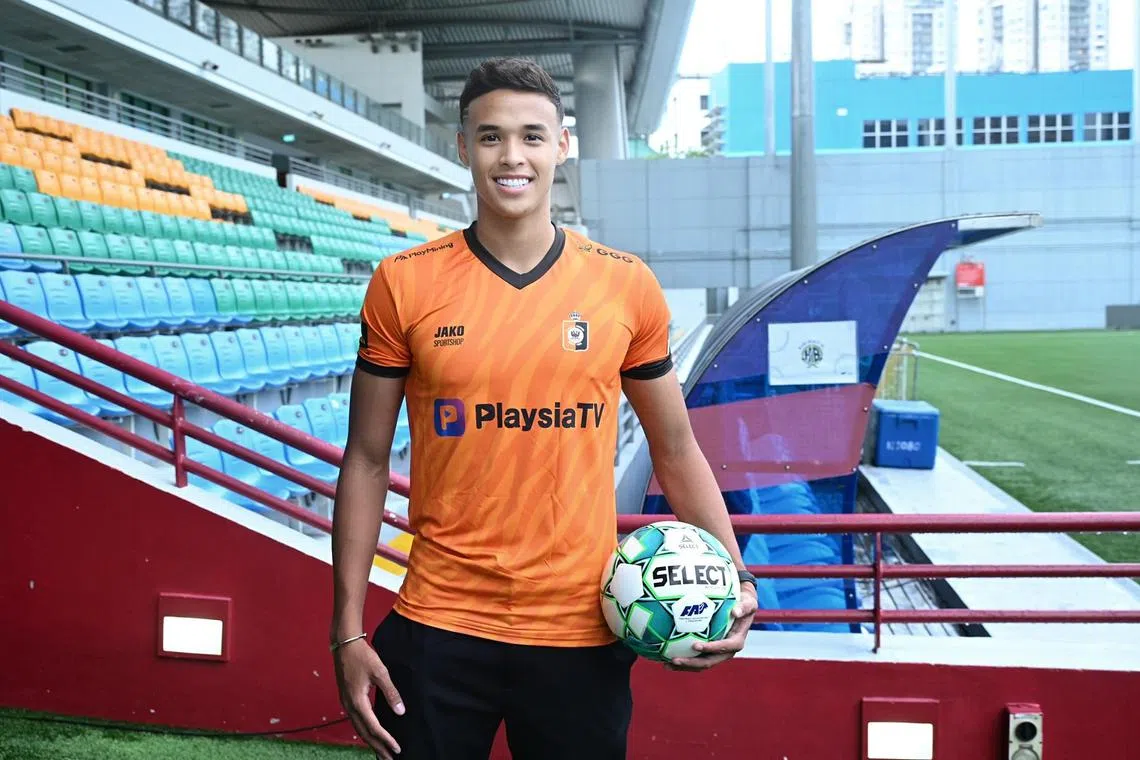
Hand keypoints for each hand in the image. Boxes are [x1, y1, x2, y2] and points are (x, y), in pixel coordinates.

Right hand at [332, 637, 404, 757]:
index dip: (386, 739)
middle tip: (389, 759)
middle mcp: (349, 706)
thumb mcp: (380, 672)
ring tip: (381, 751)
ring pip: (358, 728)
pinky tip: (371, 733)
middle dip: (377, 747)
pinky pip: (356, 721)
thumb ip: (391, 693)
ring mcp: (346, 703)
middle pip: (364, 733)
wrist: (344, 644)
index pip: (374, 727)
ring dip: (370, 741)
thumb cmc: (363, 656)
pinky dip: (364, 731)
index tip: (397, 749)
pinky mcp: (346, 699)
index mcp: (358, 702)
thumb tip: (400, 712)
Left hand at [667, 583, 757, 671]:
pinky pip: (695, 657)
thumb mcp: (749, 603)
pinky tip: (666, 657)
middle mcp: (726, 651)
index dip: (711, 649)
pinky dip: (683, 659)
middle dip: (692, 663)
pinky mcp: (709, 651)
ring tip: (666, 664)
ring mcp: (716, 653)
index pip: (724, 648)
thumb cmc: (744, 604)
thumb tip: (736, 612)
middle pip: (709, 661)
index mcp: (736, 642)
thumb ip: (744, 607)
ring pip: (700, 664)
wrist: (741, 609)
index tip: (695, 645)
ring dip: (684, 666)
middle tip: (674, 660)